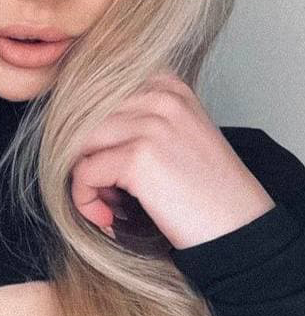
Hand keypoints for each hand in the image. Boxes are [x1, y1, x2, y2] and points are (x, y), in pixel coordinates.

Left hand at [70, 68, 276, 249]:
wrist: (239, 229)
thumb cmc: (207, 191)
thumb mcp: (178, 135)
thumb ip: (137, 120)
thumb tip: (77, 133)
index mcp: (167, 85)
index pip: (97, 93)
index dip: (87, 133)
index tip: (101, 167)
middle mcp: (159, 96)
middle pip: (83, 118)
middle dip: (82, 158)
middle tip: (104, 194)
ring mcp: (150, 124)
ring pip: (78, 144)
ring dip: (82, 181)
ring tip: (105, 206)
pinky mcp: (138, 157)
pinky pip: (83, 173)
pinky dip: (85, 201)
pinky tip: (106, 219)